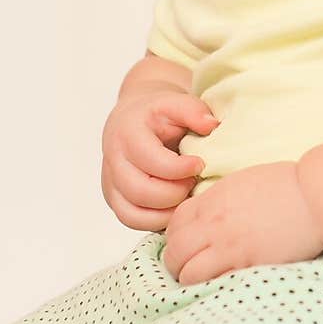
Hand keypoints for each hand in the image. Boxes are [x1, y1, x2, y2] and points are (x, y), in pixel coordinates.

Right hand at [101, 87, 218, 230]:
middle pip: (141, 192)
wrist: (134, 119)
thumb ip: (194, 111)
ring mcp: (110, 183)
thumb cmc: (158, 114)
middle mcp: (113, 160)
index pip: (152, 161)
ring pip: (134, 213)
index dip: (180, 169)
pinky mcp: (114, 199)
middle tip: (194, 182)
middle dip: (175, 193)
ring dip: (167, 211)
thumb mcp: (177, 102)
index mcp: (128, 133)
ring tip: (186, 195)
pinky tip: (176, 207)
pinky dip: (157, 221)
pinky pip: (132, 221)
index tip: (200, 164)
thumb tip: (212, 126)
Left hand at [162, 161, 322, 284]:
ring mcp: (230, 246)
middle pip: (175, 251)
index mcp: (212, 200)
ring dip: (192, 278)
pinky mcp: (248, 264)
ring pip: (190, 272)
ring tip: (204, 279)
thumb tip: (206, 214)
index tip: (185, 244)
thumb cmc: (286, 184)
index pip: (174, 223)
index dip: (176, 237)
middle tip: (188, 267)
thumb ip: (219, 199)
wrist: (315, 195)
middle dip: (176, 262)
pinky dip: (214, 286)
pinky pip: (217, 282)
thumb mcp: (242, 182)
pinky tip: (223, 283)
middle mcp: (215, 223)